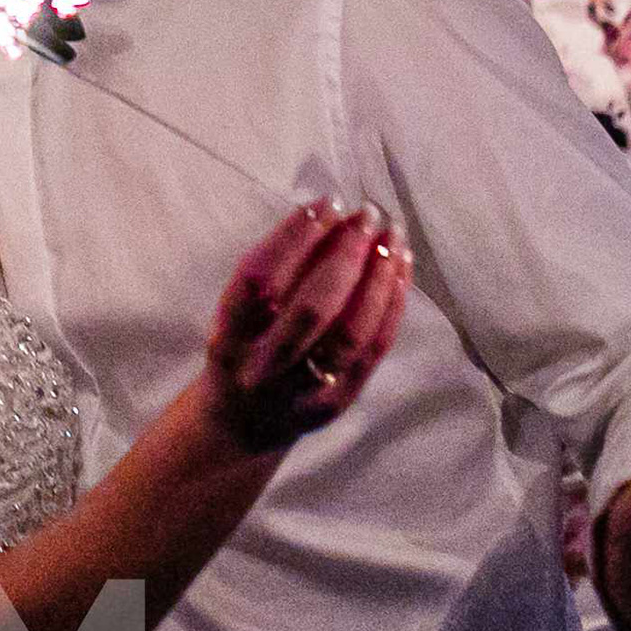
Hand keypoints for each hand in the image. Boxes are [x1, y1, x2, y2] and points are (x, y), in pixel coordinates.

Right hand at [202, 203, 410, 451]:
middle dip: (345, 254)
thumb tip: (331, 215)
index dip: (294, 238)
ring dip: (377, 277)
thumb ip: (274, 272)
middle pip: (311, 309)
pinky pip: (373, 350)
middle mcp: (264, 369)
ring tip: (392, 236)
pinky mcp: (338, 402)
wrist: (241, 427)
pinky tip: (401, 269)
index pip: (260, 282)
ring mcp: (304, 391)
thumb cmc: (241, 349)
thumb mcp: (235, 313)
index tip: (326, 203)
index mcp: (229, 339)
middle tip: (367, 215)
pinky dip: (391, 305)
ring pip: (350, 333)